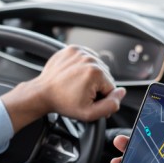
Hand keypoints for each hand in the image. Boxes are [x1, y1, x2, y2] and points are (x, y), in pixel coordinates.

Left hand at [1, 45, 126, 132]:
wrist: (42, 93)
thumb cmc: (62, 103)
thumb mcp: (89, 113)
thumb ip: (110, 106)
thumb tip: (121, 93)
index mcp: (96, 72)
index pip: (111, 88)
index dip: (101, 98)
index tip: (88, 101)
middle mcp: (90, 58)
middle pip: (104, 76)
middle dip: (96, 86)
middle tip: (80, 94)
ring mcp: (80, 51)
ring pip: (96, 67)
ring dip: (89, 76)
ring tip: (76, 85)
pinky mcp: (72, 49)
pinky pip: (86, 59)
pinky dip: (82, 67)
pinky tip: (73, 76)